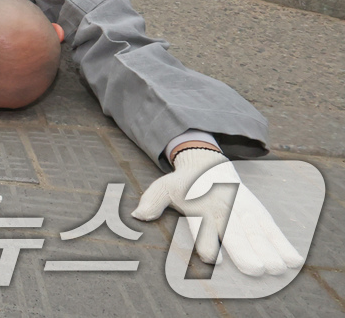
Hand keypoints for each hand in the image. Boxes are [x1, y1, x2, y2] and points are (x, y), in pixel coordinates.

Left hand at [133, 148, 303, 274]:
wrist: (209, 162)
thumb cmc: (184, 183)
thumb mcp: (164, 187)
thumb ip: (153, 201)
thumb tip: (138, 214)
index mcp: (200, 204)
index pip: (203, 224)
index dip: (208, 240)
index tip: (213, 258)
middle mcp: (223, 208)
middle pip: (234, 231)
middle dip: (244, 250)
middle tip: (254, 269)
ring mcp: (243, 209)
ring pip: (257, 231)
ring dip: (268, 250)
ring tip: (277, 268)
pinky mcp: (257, 211)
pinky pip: (272, 229)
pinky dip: (283, 243)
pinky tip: (293, 260)